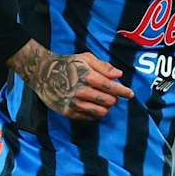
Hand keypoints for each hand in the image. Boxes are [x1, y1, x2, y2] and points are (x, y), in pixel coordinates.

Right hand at [12, 41, 132, 120]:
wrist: (43, 74)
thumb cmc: (68, 64)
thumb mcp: (86, 58)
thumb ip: (104, 66)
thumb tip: (119, 75)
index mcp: (87, 76)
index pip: (111, 87)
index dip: (123, 91)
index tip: (130, 94)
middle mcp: (81, 91)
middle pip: (108, 101)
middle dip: (114, 99)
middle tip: (113, 95)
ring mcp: (74, 103)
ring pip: (101, 112)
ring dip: (106, 108)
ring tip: (104, 101)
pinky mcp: (69, 112)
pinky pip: (90, 118)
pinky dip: (96, 113)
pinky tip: (94, 106)